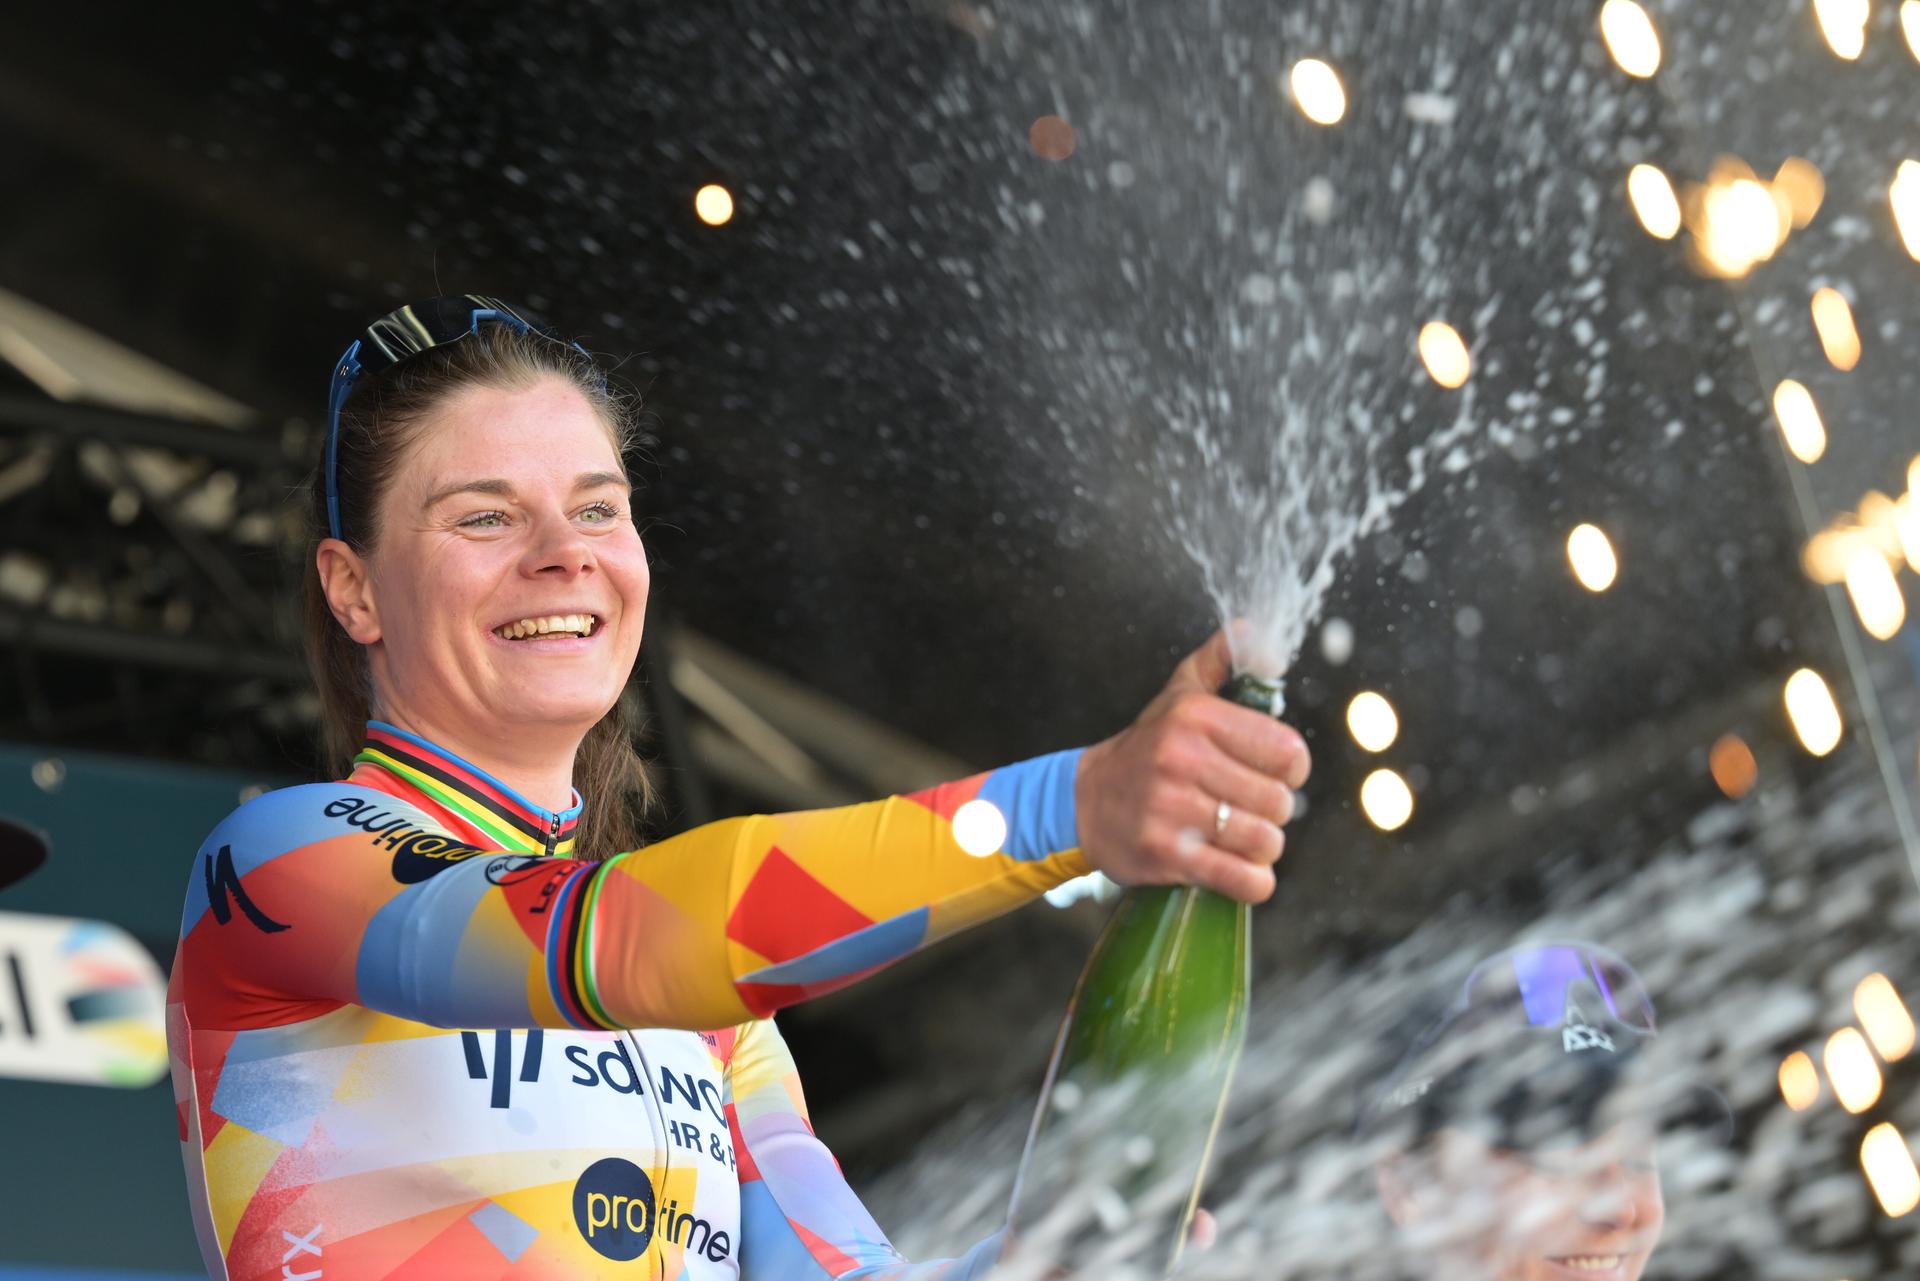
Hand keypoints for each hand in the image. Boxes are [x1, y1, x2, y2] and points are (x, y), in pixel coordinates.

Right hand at [1074, 630, 1309, 902]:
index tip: (1274, 774)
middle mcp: (1184, 759)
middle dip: (1274, 813)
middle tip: (1250, 810)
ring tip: (1242, 838)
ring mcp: (1173, 809)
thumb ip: (1221, 660)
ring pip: (1264, 841)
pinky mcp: (1166, 855)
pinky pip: (1241, 879)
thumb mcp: (1179, 695)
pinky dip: (1253, 882)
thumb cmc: (1146, 749)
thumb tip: (1256, 630)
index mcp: (1197, 718)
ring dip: (1262, 847)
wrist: (1084, 802)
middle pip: (1279, 802)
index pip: (1287, 751)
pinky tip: (1242, 872)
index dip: (1292, 769)